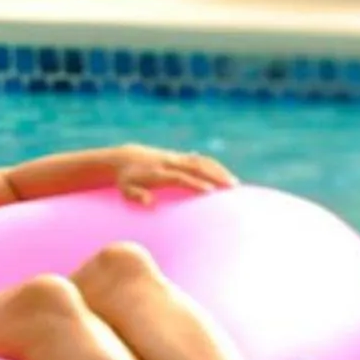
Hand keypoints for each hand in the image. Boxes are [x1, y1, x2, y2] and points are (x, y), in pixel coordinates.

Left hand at [111, 145, 237, 206]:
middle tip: (231, 187)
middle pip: (194, 167)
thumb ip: (136, 195)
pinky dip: (214, 166)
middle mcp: (168, 162)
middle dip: (213, 175)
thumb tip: (149, 202)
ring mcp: (175, 158)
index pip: (179, 176)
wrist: (125, 159)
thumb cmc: (127, 180)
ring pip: (200, 161)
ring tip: (234, 184)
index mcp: (157, 172)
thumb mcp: (126, 189)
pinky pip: (199, 159)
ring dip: (218, 171)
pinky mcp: (180, 157)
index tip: (209, 192)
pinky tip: (226, 178)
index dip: (194, 183)